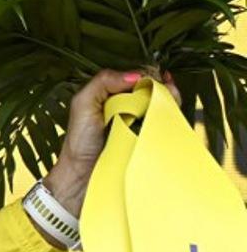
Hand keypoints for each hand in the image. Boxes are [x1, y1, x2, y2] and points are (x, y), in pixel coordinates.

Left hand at [42, 69, 182, 218]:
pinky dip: (171, 117)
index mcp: (114, 97)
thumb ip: (103, 82)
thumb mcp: (83, 104)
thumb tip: (137, 75)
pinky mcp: (149, 142)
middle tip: (165, 88)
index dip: (150, 74)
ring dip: (170, 99)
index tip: (156, 75)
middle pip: (156, 90)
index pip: (140, 78)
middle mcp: (130, 109)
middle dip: (163, 85)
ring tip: (169, 98)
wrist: (82, 177)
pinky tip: (170, 113)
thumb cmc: (79, 142)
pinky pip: (166, 126)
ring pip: (164, 106)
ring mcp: (141, 126)